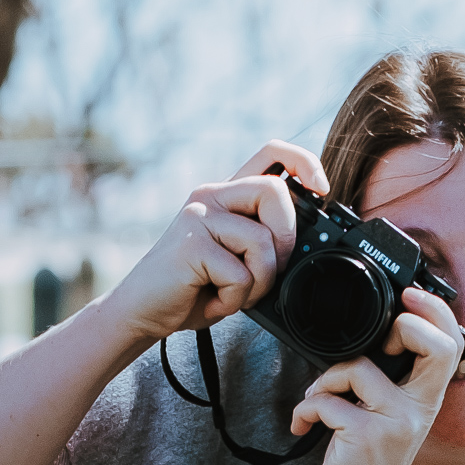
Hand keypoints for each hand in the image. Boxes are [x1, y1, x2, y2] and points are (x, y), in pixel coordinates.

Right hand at [110, 141, 327, 346]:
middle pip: (275, 193)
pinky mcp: (191, 245)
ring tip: (235, 295)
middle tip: (269, 271)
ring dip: (260, 283)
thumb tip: (305, 248)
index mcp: (226, 195)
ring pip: (262, 242)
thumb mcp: (235, 261)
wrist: (142, 311)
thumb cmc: (193, 290)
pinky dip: (236, 300)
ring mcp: (199, 216)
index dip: (304, 163)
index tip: (322, 191)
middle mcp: (211, 195)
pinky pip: (240, 275)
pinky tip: (215, 302)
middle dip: (286, 241)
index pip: (271, 153)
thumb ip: (262, 244)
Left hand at [289, 287, 464, 464]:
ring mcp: (395, 423)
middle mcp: (418, 410)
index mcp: (427, 402)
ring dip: (324, 381)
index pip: (451, 345)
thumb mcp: (388, 423)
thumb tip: (365, 344)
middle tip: (379, 341)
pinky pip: (325, 400)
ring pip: (357, 367)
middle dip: (407, 323)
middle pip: (436, 345)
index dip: (435, 312)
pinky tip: (303, 425)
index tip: (408, 301)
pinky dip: (305, 409)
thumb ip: (388, 385)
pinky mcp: (365, 436)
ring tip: (316, 402)